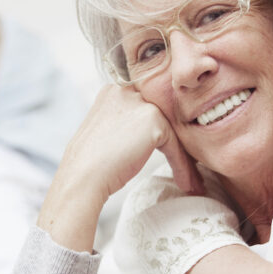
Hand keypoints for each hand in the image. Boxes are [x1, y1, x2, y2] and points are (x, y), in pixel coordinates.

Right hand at [61, 84, 201, 200]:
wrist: (82, 176)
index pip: (146, 108)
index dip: (159, 133)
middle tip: (187, 167)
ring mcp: (140, 104)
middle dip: (175, 142)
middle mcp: (127, 91)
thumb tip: (145, 137)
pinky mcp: (153, 120)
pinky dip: (182, 165)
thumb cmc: (90, 164)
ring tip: (190, 180)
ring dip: (183, 157)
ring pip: (171, 132)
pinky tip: (185, 182)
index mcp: (113, 91)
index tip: (171, 153)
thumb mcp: (106, 132)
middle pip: (162, 116)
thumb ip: (125, 124)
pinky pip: (175, 145)